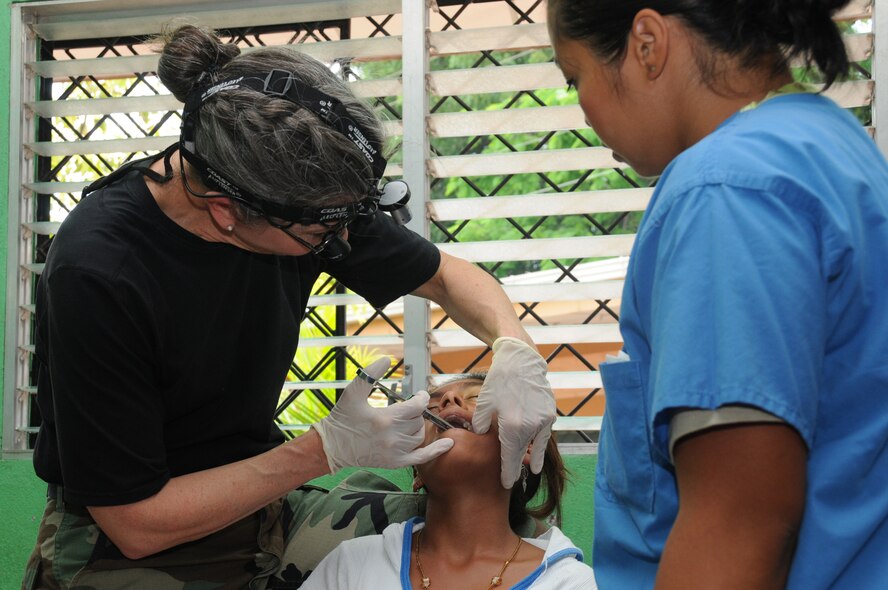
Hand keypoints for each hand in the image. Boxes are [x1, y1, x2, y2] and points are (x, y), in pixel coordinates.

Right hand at [312, 357, 453, 472]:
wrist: (332, 447)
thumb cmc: (342, 418)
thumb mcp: (352, 393)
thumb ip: (369, 374)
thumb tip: (386, 358)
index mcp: (385, 419)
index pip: (416, 406)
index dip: (420, 398)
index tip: (419, 395)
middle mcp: (393, 437)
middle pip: (418, 420)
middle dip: (415, 412)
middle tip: (406, 409)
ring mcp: (395, 452)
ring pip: (420, 435)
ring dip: (417, 426)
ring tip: (407, 421)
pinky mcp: (395, 463)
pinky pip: (421, 457)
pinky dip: (436, 451)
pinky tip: (448, 444)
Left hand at [472, 337, 556, 487]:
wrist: (522, 361)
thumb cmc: (500, 381)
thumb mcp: (484, 403)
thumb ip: (480, 424)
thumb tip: (481, 436)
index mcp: (512, 426)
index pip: (509, 457)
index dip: (507, 473)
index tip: (505, 485)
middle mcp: (530, 427)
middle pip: (521, 453)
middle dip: (515, 468)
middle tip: (510, 481)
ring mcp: (543, 421)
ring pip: (533, 445)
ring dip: (528, 458)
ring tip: (527, 472)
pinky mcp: (550, 414)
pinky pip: (543, 436)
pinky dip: (539, 447)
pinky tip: (537, 459)